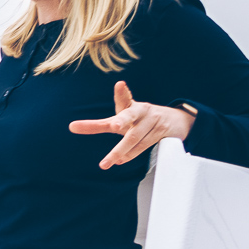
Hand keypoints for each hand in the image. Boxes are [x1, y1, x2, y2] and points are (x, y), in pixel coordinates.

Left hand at [70, 81, 194, 168]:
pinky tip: (121, 160)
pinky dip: (131, 154)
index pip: (124, 99)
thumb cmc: (141, 121)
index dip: (122, 92)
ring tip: (106, 163)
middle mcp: (142, 110)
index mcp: (131, 106)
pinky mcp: (162, 131)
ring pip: (135, 137)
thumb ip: (100, 124)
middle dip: (121, 121)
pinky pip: (145, 144)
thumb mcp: (123, 120)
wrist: (176, 121)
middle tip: (115, 125)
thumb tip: (72, 126)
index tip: (120, 85)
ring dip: (120, 151)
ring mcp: (153, 120)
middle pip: (129, 116)